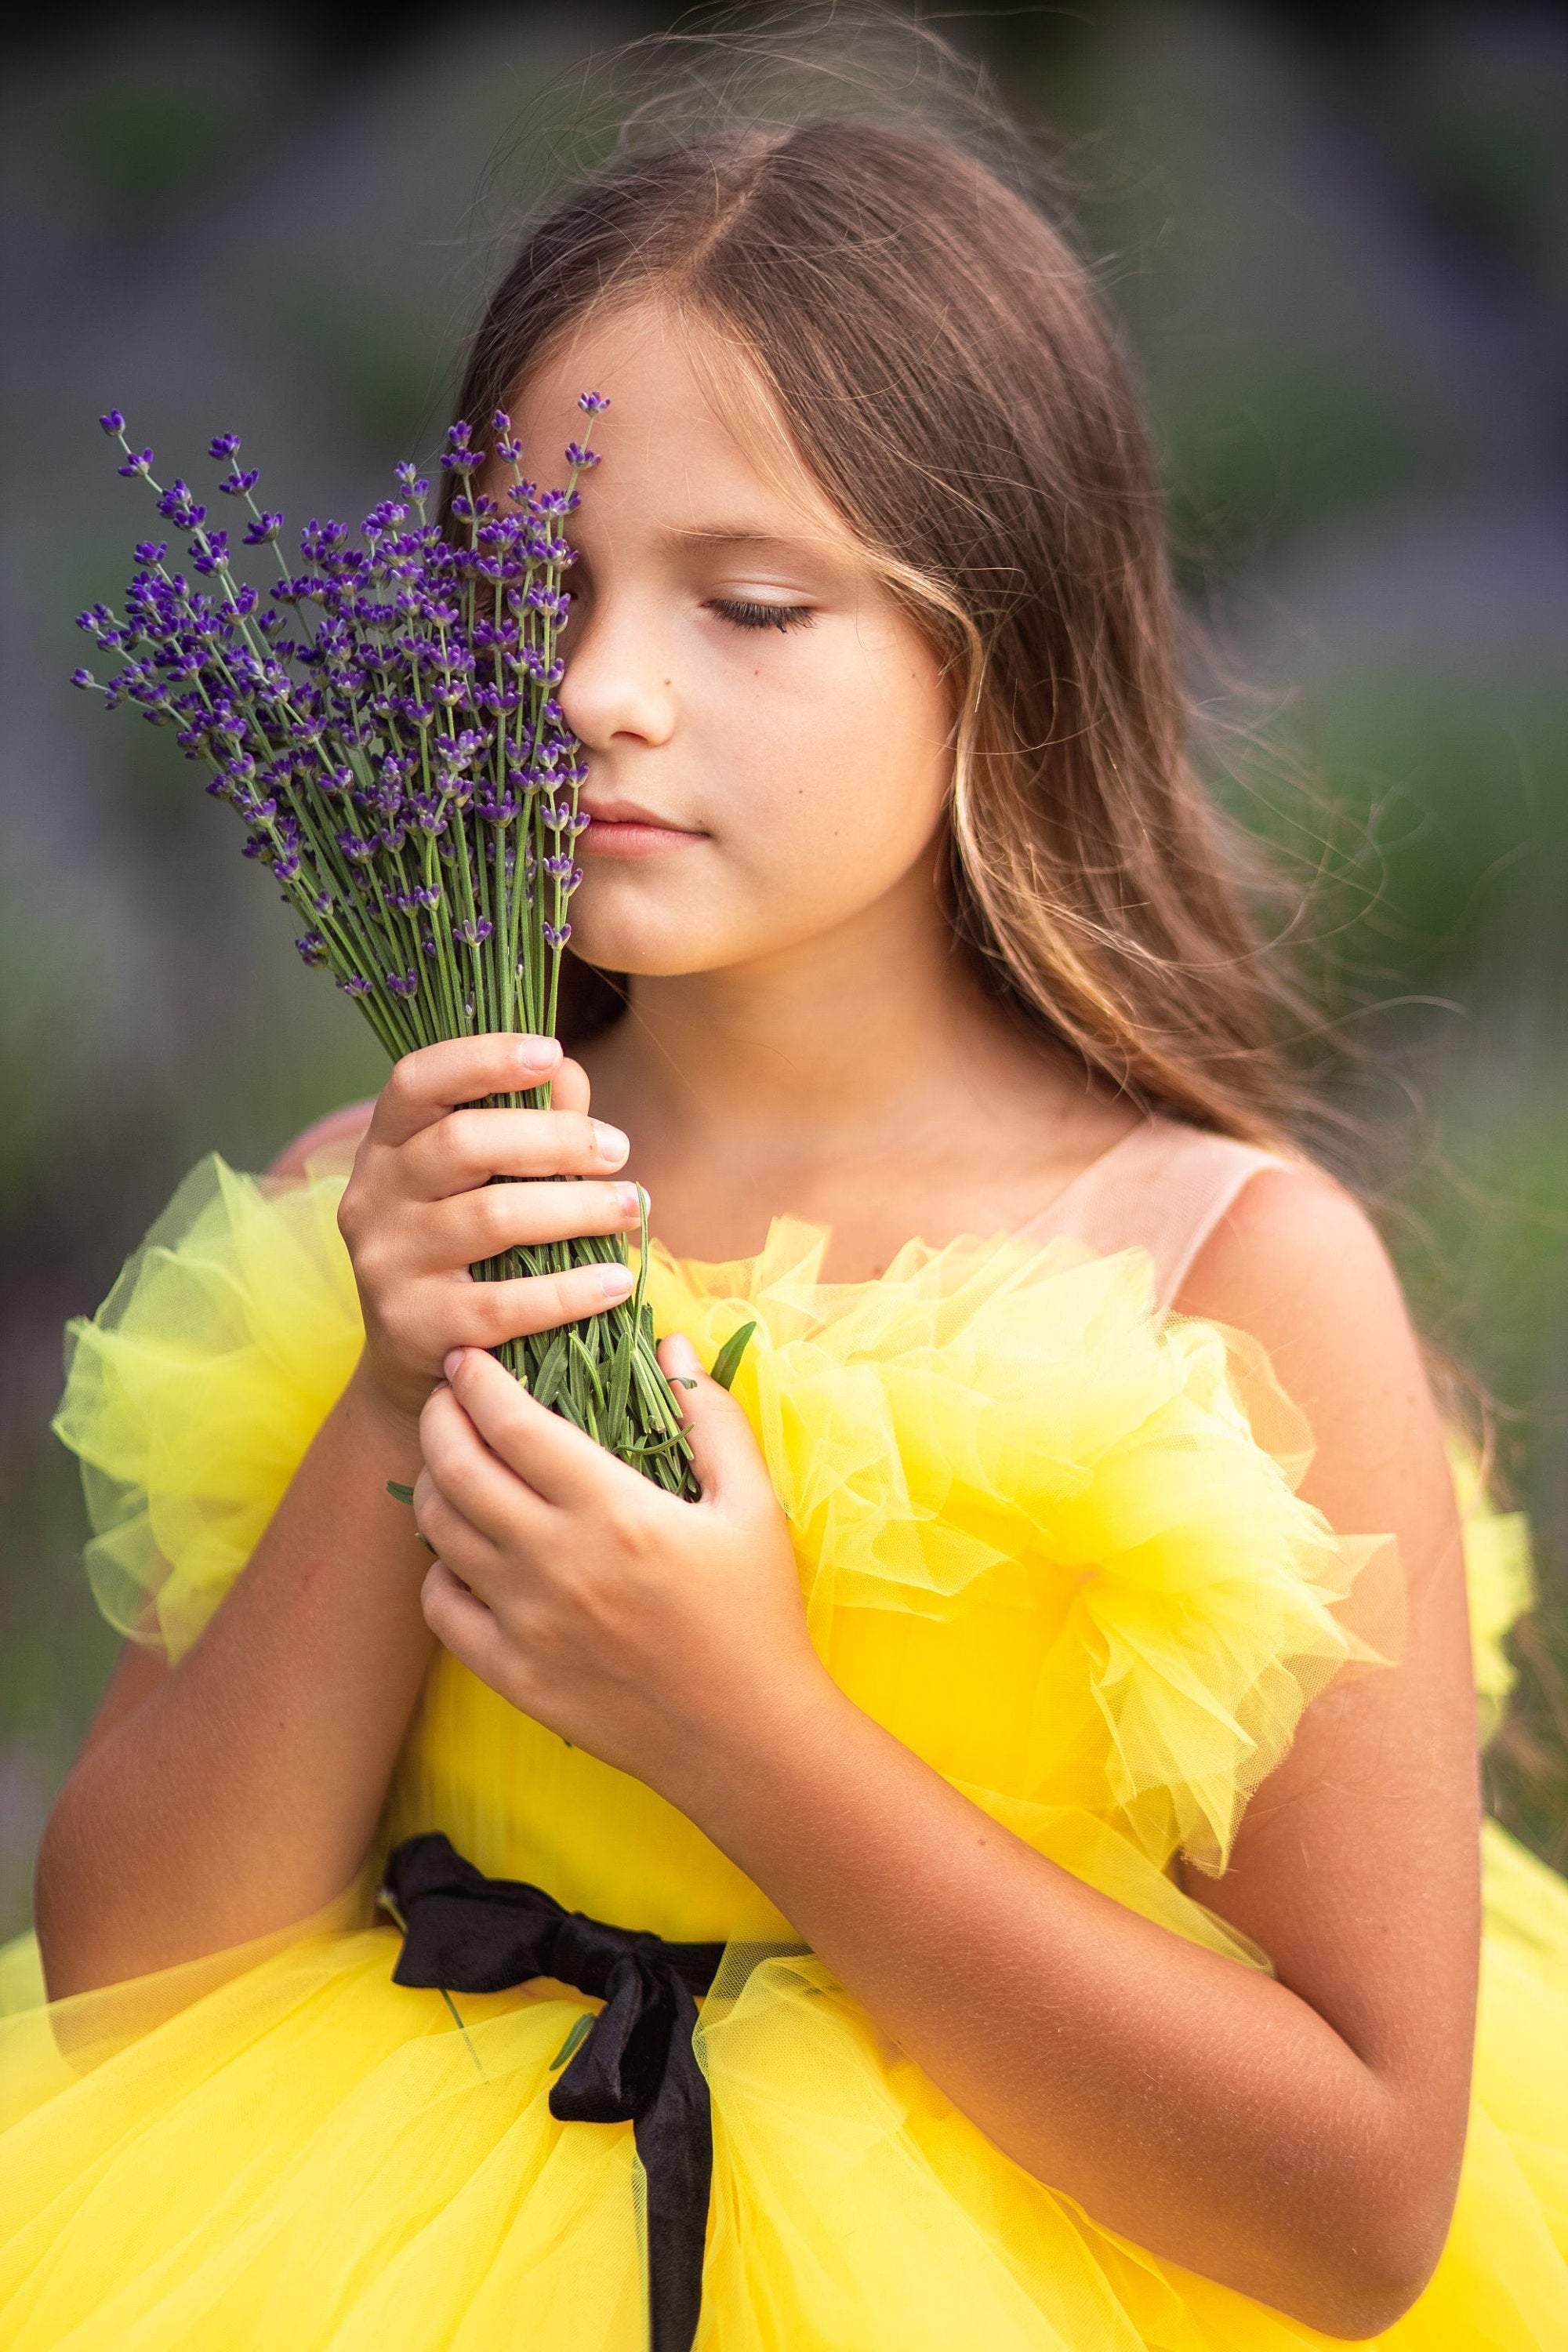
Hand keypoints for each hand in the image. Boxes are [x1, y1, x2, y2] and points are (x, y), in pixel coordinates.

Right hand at [336, 1031, 646, 1432]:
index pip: (416, 1081)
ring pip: (492, 1217)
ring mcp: (387, 1264)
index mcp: (384, 1146)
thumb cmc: (465, 1251)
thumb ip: (521, 1126)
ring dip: (577, 1208)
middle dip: (555, 1139)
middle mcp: (372, 1198)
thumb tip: (567, 1072)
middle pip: (463, 1143)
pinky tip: (615, 1282)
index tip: (550, 1053)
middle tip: (619, 1150)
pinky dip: (569, 1291)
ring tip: (631, 1208)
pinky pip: (504, 1303)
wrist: (416, 1365)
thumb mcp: (479, 1183)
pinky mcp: (415, 1327)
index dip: (481, 1058)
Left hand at [412, 1328, 831, 1800]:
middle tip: (446, 1397)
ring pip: (440, 1533)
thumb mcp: (754, 1504)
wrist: (746, 1737)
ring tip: (449, 1465)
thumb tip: (672, 1346)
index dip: (478, 1381)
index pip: (513, 1424)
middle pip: (456, 1468)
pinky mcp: (511, 1675)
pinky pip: (441, 1609)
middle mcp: (553, 1561)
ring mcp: (524, 1622)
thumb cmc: (757, 1613)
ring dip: (432, 1485)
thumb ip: (712, 1417)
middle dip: (439, 1417)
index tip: (467, 1358)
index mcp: (612, 1510)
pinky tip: (463, 1554)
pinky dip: (438, 1570)